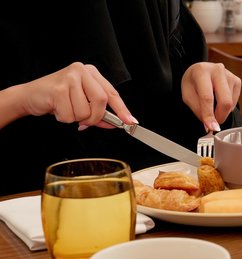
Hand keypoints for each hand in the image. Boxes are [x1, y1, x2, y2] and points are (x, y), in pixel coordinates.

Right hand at [0, 62, 135, 128]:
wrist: (30, 96)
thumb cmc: (57, 99)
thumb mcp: (82, 103)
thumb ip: (99, 112)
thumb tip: (115, 123)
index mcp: (91, 73)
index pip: (112, 93)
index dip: (122, 109)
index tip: (130, 121)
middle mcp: (82, 71)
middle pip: (101, 101)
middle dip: (94, 118)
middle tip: (84, 122)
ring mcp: (70, 77)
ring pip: (85, 111)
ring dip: (75, 118)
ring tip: (65, 109)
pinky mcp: (58, 88)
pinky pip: (70, 115)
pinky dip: (64, 118)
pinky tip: (57, 109)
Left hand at [181, 62, 240, 131]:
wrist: (200, 71)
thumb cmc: (193, 83)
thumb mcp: (187, 96)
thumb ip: (198, 110)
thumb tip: (210, 125)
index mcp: (201, 71)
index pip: (207, 97)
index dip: (209, 115)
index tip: (212, 127)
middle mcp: (217, 70)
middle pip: (225, 101)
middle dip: (220, 116)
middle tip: (213, 122)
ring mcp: (229, 75)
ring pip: (230, 103)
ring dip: (222, 111)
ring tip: (212, 106)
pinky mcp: (237, 80)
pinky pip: (235, 101)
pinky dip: (227, 107)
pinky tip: (219, 100)